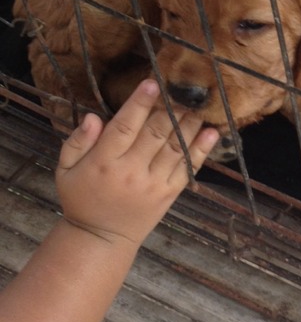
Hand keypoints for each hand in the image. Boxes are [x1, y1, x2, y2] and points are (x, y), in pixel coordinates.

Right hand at [55, 80, 220, 248]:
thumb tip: (93, 117)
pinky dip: (201, 150)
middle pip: (154, 132)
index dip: (139, 103)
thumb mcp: (65, 170)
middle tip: (180, 89)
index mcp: (104, 161)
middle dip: (169, 108)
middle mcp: (131, 171)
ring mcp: (153, 183)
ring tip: (198, 104)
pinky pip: (188, 168)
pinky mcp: (169, 193)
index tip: (152, 83)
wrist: (102, 238)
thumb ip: (77, 142)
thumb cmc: (82, 199)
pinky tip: (212, 133)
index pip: (124, 126)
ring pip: (175, 147)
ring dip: (189, 124)